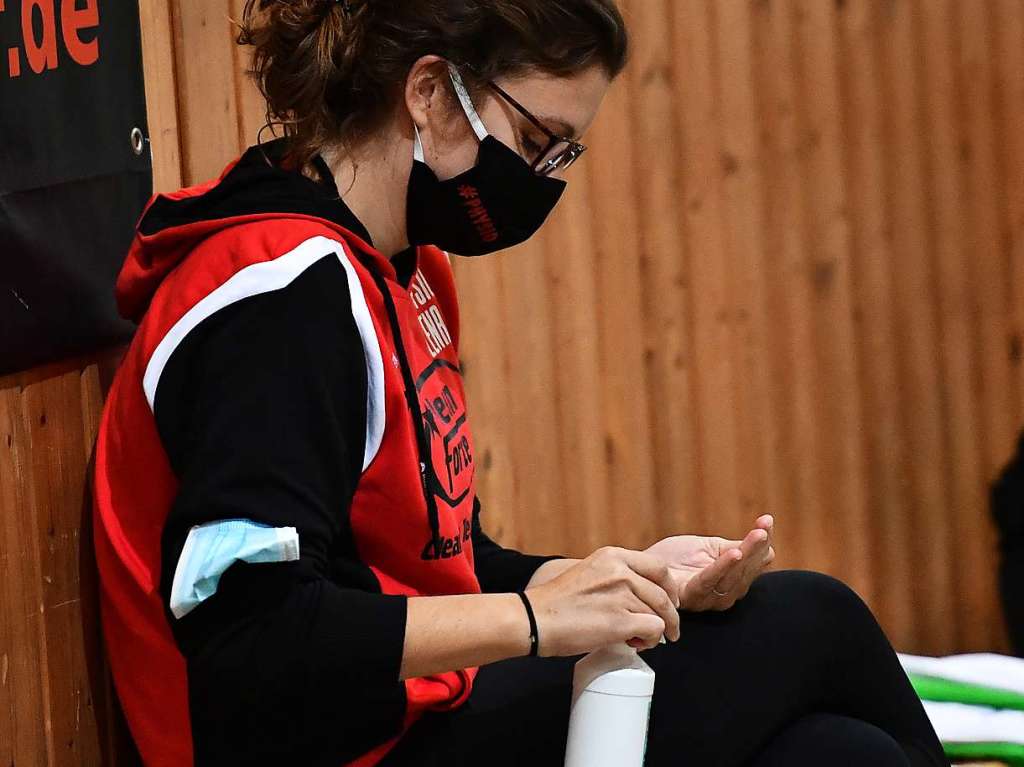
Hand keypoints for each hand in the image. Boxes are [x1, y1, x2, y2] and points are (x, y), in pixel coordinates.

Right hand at [525, 546, 682, 655]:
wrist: (534, 618)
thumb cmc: (556, 603)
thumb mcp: (589, 573)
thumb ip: (615, 578)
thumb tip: (641, 597)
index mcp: (612, 556)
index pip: (659, 568)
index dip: (670, 588)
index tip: (670, 601)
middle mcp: (620, 571)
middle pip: (664, 594)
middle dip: (670, 616)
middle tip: (669, 631)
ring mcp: (621, 594)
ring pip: (660, 615)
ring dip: (655, 631)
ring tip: (638, 639)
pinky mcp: (620, 620)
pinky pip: (653, 630)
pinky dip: (649, 641)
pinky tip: (635, 643)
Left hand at [643, 515, 775, 611]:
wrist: (643, 565)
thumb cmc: (676, 558)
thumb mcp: (710, 548)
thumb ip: (737, 547)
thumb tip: (766, 540)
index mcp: (731, 582)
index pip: (753, 563)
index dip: (761, 543)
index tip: (768, 521)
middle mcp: (723, 594)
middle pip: (746, 571)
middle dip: (757, 548)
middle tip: (764, 527)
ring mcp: (707, 598)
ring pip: (733, 576)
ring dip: (747, 555)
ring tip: (757, 536)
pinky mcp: (688, 596)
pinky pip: (709, 581)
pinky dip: (723, 567)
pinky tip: (734, 553)